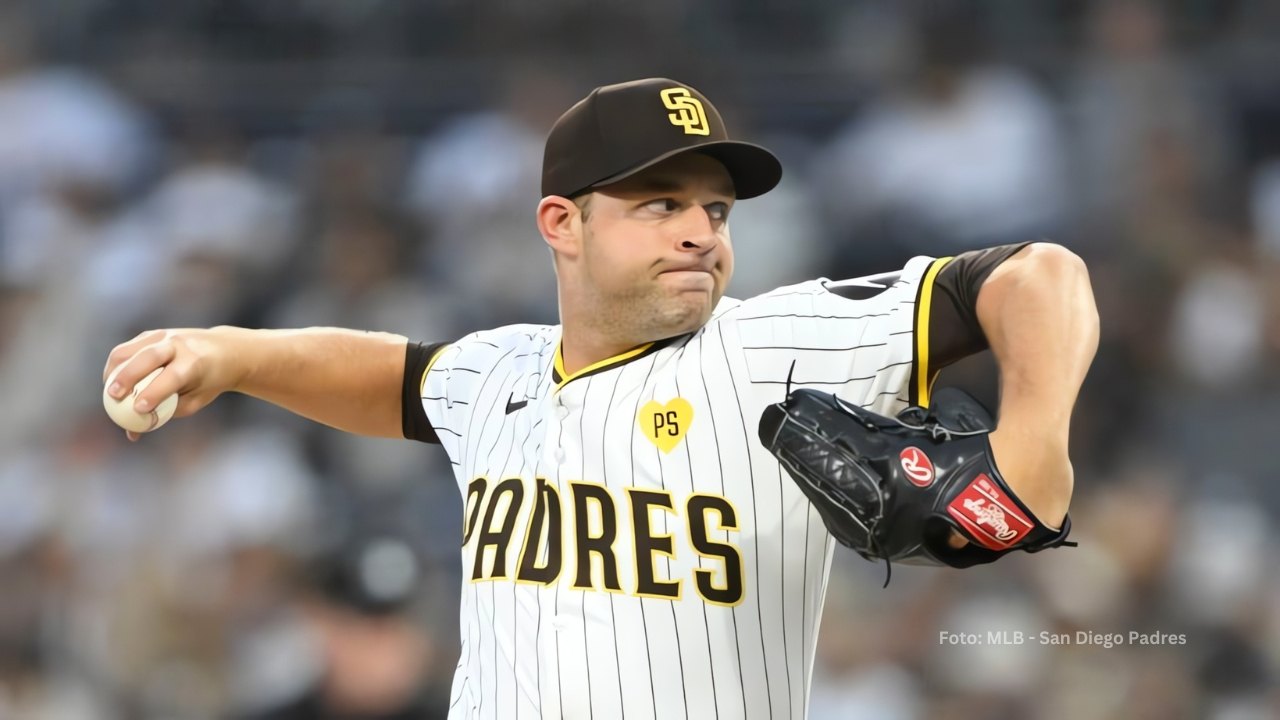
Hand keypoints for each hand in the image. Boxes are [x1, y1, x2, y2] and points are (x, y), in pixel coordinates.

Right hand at [102, 327, 248, 440]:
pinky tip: (112, 380)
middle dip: (127, 376)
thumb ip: (166, 413)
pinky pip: (127, 348)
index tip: (138, 409)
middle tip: (112, 396)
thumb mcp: (196, 400)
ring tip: (108, 390)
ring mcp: (164, 335)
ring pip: (131, 349)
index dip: (154, 393)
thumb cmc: (208, 382)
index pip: (172, 377)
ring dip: (114, 369)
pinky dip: (116, 364)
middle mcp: (179, 345)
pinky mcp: (152, 334)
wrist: (224, 350)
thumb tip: (133, 432)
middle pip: (148, 357)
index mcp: (195, 363)